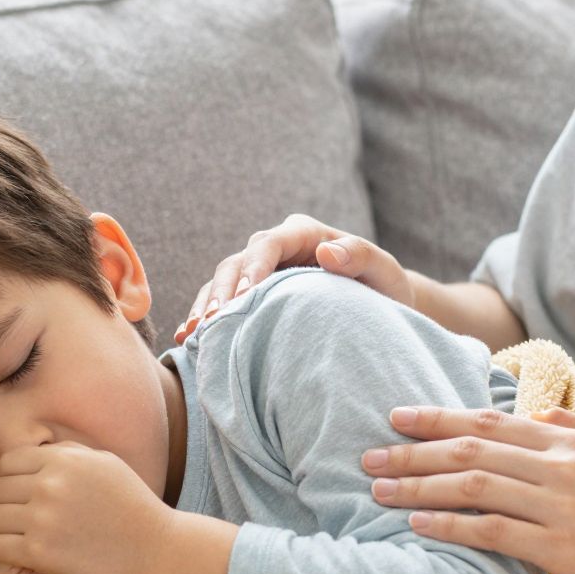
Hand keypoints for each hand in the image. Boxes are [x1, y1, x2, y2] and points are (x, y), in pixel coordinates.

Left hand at [0, 442, 172, 573]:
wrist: (155, 551)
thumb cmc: (132, 507)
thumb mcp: (106, 464)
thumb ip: (68, 452)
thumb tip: (38, 445)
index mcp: (63, 460)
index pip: (7, 462)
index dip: (9, 479)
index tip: (19, 495)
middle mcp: (49, 485)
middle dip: (1, 503)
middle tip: (13, 518)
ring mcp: (42, 520)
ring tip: (10, 535)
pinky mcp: (39, 553)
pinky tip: (11, 552)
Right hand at [172, 213, 412, 343]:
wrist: (383, 305)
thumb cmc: (385, 286)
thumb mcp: (383, 270)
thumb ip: (360, 256)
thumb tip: (326, 252)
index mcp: (303, 233)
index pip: (269, 244)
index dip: (253, 267)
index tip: (246, 296)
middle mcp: (277, 248)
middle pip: (237, 263)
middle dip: (222, 292)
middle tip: (211, 322)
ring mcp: (261, 271)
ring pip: (223, 282)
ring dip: (206, 307)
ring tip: (193, 334)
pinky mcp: (253, 294)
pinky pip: (223, 303)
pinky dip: (206, 318)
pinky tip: (190, 340)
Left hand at [363, 404, 574, 573]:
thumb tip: (547, 411)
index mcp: (573, 443)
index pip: (492, 421)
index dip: (439, 418)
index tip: (399, 417)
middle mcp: (561, 465)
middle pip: (471, 448)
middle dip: (414, 451)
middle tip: (369, 454)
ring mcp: (562, 505)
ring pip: (473, 485)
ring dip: (419, 486)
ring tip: (377, 490)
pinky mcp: (565, 547)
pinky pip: (495, 530)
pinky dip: (451, 525)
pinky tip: (418, 525)